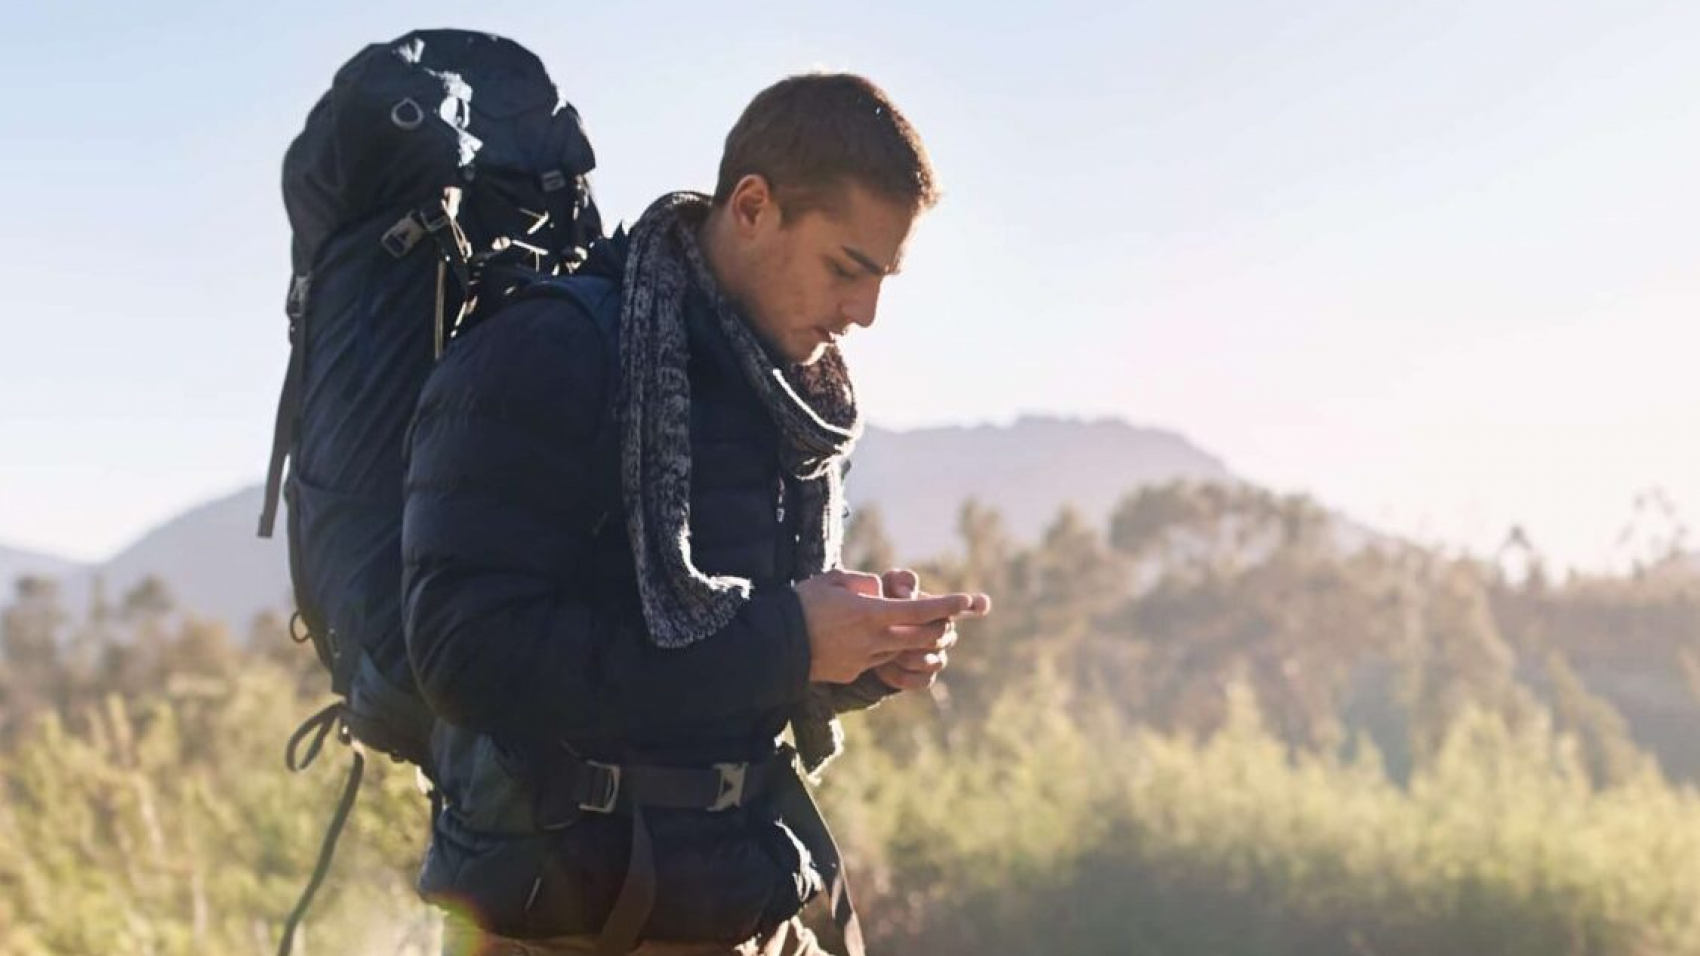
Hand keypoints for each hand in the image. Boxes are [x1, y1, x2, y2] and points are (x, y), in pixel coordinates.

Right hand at [794, 569, 985, 683]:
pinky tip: (868, 640)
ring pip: (901, 651)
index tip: (966, 600)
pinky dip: (883, 650)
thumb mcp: (834, 579)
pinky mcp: (852, 673)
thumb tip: (880, 589)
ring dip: (909, 640)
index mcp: (870, 614)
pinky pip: (877, 661)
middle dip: (939, 628)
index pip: (919, 611)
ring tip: (905, 626)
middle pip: (920, 637)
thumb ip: (863, 582)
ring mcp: (863, 660)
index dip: (946, 606)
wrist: (775, 645)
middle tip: (947, 619)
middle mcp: (873, 640)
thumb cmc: (802, 603)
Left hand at [873, 568, 991, 690]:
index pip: (964, 606)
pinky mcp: (925, 678)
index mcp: (941, 610)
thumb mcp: (885, 588)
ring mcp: (938, 658)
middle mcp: (945, 634)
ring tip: (886, 650)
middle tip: (890, 631)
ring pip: (933, 661)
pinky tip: (885, 668)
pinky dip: (901, 675)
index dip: (973, 605)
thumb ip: (899, 583)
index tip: (981, 604)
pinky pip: (922, 681)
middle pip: (941, 635)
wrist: (867, 639)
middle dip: (916, 634)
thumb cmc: (881, 607)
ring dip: (906, 657)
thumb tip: (909, 594)